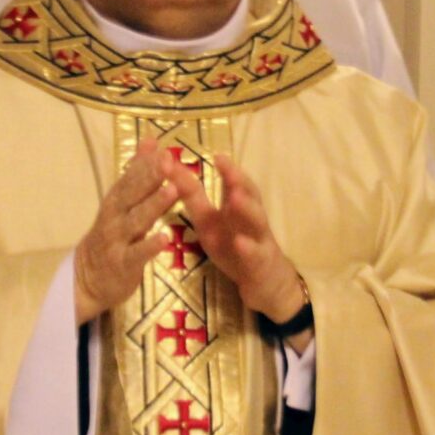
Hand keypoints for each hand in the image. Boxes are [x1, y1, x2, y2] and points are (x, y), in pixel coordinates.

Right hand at [73, 139, 175, 323]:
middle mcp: (114, 217)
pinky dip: (150, 246)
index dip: (146, 164)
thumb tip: (151, 140)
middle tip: (168, 162)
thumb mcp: (122, 201)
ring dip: (153, 205)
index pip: (130, 178)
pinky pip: (137, 254)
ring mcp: (116, 240)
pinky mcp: (122, 264)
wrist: (88, 276)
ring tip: (172, 191)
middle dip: (150, 177)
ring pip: (136, 221)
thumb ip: (137, 172)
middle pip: (132, 195)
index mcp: (116, 200)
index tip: (163, 150)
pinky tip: (165, 238)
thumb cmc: (112, 234)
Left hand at [161, 150, 305, 325]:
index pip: (233, 182)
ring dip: (247, 207)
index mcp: (237, 205)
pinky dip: (248, 248)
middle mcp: (251, 216)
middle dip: (238, 178)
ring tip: (235, 196)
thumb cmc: (233, 244)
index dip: (224, 167)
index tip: (214, 154)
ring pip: (257, 220)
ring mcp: (258, 239)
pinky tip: (239, 242)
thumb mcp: (208, 220)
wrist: (263, 281)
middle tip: (224, 163)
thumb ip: (192, 196)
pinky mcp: (260, 263)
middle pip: (250, 194)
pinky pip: (255, 254)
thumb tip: (171, 167)